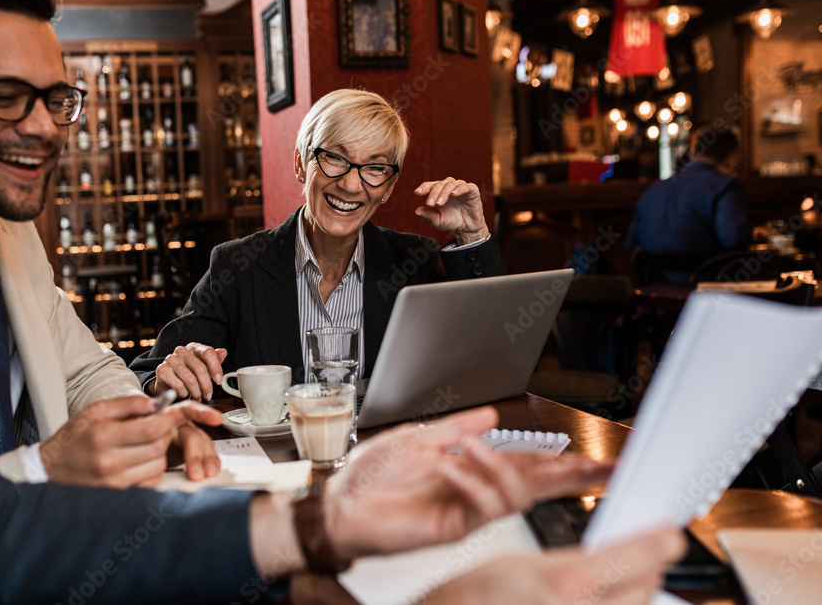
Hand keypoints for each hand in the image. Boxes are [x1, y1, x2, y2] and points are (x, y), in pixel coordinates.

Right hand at [40, 396, 222, 487]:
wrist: (50, 471)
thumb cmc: (74, 438)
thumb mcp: (95, 411)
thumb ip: (127, 404)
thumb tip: (157, 404)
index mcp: (104, 435)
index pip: (152, 428)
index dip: (171, 419)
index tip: (179, 414)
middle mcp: (109, 461)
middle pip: (159, 447)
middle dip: (164, 434)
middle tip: (153, 427)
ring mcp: (114, 482)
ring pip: (159, 465)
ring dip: (158, 452)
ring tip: (140, 445)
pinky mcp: (118, 495)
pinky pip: (150, 480)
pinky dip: (151, 469)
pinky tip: (136, 462)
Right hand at [154, 342, 227, 400]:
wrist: (166, 381)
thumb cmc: (187, 373)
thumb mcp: (203, 367)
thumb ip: (214, 361)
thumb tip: (223, 352)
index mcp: (194, 347)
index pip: (208, 352)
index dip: (216, 367)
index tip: (218, 380)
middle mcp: (182, 351)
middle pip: (200, 368)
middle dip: (207, 385)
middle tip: (208, 395)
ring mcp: (171, 359)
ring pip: (190, 379)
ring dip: (196, 392)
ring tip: (198, 396)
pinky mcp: (162, 370)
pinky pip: (178, 385)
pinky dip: (184, 393)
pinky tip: (185, 394)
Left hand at [323, 407, 611, 559]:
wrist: (340, 501)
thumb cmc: (372, 474)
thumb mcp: (418, 438)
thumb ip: (457, 428)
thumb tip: (491, 415)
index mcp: (472, 469)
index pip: (528, 463)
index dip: (562, 458)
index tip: (595, 455)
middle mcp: (475, 491)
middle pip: (538, 485)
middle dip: (572, 475)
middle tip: (603, 467)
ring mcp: (466, 511)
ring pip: (514, 497)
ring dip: (503, 467)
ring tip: (473, 447)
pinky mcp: (450, 527)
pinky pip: (477, 507)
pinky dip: (470, 481)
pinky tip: (451, 464)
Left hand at [414, 177, 489, 244]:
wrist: (466, 228)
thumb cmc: (450, 222)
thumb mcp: (437, 221)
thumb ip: (428, 216)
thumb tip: (417, 211)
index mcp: (438, 192)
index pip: (429, 186)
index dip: (423, 188)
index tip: (417, 193)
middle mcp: (448, 187)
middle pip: (438, 185)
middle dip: (433, 194)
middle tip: (429, 204)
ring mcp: (460, 187)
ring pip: (450, 184)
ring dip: (444, 193)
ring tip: (439, 203)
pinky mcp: (472, 190)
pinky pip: (466, 186)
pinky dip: (460, 189)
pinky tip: (454, 194)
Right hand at [426, 527, 685, 604]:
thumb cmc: (477, 596)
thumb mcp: (526, 561)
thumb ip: (579, 562)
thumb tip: (619, 557)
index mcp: (569, 583)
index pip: (643, 556)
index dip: (662, 542)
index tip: (669, 535)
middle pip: (646, 589)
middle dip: (646, 570)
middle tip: (640, 557)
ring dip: (632, 596)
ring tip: (614, 585)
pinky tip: (595, 600)